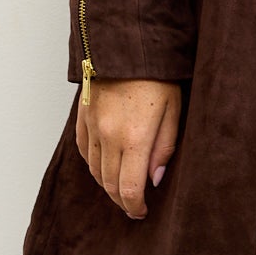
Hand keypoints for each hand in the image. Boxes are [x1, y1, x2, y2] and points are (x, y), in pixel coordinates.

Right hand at [75, 79, 180, 219]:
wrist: (125, 42)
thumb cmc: (157, 74)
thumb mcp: (173, 110)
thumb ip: (164, 147)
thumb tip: (155, 178)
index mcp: (134, 138)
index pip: (129, 189)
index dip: (134, 207)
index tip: (142, 212)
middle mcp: (109, 137)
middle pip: (110, 184)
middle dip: (122, 200)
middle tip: (134, 205)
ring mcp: (92, 127)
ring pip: (95, 171)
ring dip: (108, 184)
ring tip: (122, 187)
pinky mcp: (82, 117)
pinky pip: (84, 151)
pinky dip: (94, 165)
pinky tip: (105, 165)